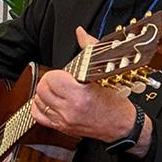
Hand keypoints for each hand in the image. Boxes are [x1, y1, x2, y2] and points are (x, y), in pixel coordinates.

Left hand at [30, 26, 146, 148]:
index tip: (64, 74)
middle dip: (48, 81)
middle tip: (58, 81)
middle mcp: (70, 109)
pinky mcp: (62, 128)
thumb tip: (80, 33)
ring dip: (43, 94)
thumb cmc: (115, 102)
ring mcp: (65, 120)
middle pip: (42, 90)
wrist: (122, 126)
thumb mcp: (104, 74)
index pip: (52, 79)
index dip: (56, 73)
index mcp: (81, 94)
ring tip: (55, 91)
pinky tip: (49, 102)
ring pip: (38, 102)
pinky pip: (39, 117)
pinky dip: (40, 107)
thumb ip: (89, 49)